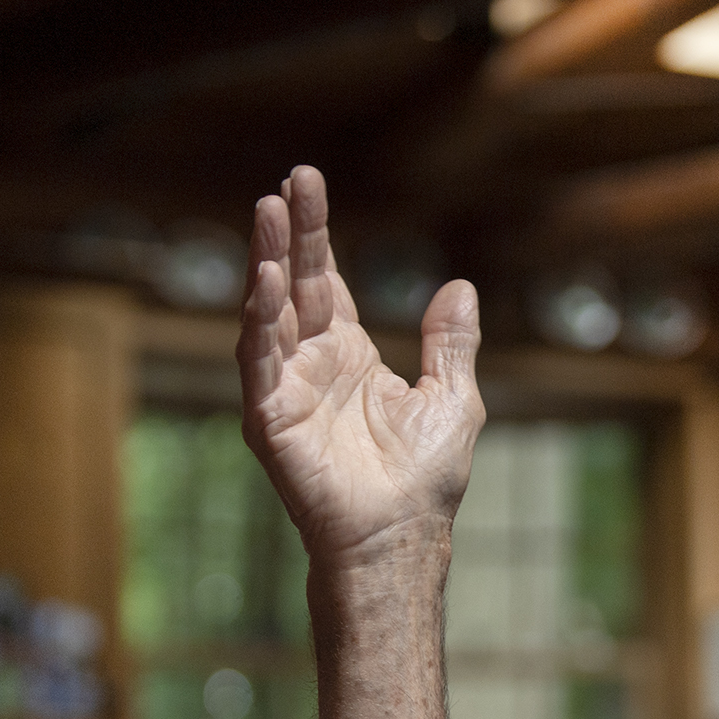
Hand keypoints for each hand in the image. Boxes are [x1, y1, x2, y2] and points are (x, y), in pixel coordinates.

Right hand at [237, 166, 484, 566]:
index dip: (315, 235)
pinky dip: (258, 320)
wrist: (402, 536)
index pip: (325, 280)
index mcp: (350, 355)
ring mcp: (286, 388)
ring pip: (268, 312)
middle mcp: (312, 364)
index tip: (306, 185)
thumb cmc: (425, 479)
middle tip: (289, 183)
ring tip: (268, 213)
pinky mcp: (269, 417)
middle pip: (295, 283)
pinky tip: (264, 281)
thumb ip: (451, 342)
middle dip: (290, 233)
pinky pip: (259, 360)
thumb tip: (461, 286)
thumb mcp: (452, 397)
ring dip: (266, 263)